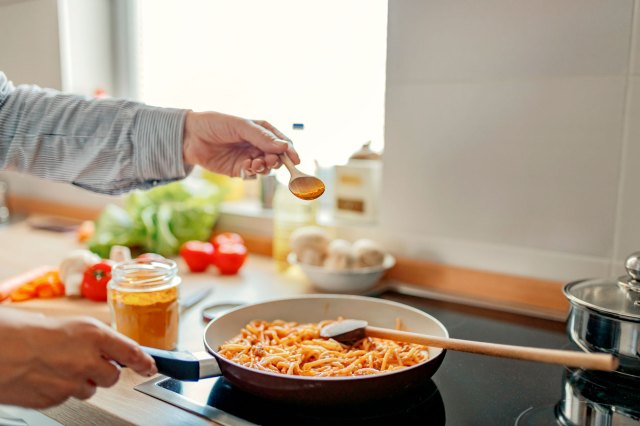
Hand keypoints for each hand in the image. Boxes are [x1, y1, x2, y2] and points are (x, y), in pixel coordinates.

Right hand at [0, 309, 155, 407]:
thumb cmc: (27, 331)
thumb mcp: (72, 325)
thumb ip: (96, 338)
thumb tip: (112, 349)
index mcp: (93, 334)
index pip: (131, 352)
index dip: (145, 362)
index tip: (151, 367)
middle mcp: (87, 359)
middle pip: (113, 376)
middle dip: (104, 371)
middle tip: (85, 361)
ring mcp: (71, 382)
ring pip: (91, 389)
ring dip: (82, 381)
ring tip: (58, 366)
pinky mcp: (55, 399)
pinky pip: (69, 397)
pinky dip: (62, 389)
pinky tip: (47, 376)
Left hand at [182, 111, 300, 177]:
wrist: (189, 136)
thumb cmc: (215, 124)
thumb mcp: (240, 126)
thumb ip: (262, 137)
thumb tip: (284, 147)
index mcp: (261, 130)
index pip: (282, 142)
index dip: (290, 151)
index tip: (295, 159)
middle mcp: (257, 145)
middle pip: (276, 157)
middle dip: (275, 160)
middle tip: (269, 161)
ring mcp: (248, 158)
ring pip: (265, 168)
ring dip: (263, 167)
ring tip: (254, 163)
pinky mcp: (238, 170)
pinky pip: (251, 175)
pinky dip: (251, 173)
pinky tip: (244, 166)